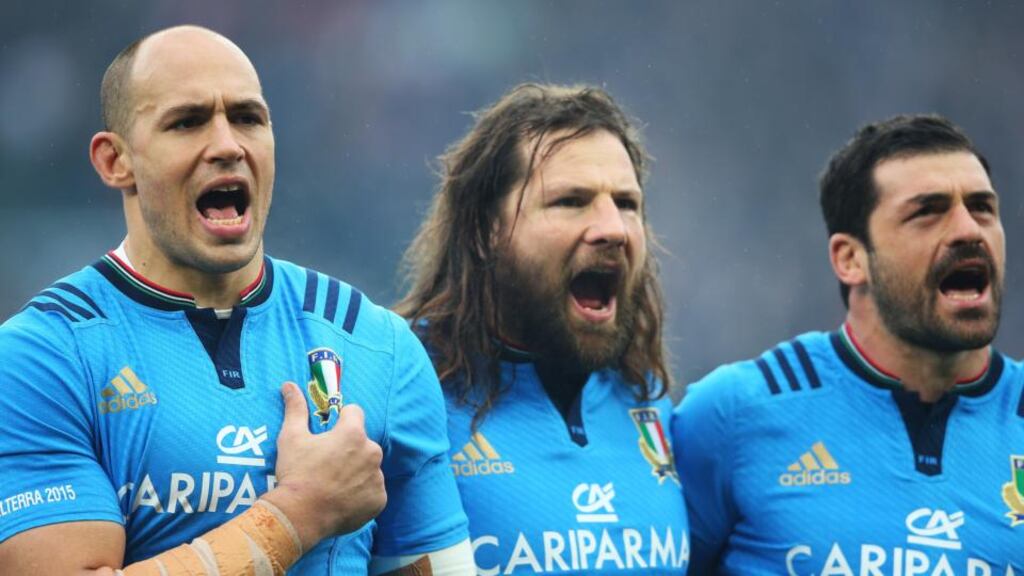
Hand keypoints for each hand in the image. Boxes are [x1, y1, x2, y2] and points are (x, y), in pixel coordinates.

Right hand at [261, 382, 385, 551]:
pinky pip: (373, 490)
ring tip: (334, 484)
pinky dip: (362, 493)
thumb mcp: (291, 437)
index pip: (354, 413)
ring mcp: (377, 477)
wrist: (300, 516)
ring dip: (357, 471)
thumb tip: (289, 384)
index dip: (341, 420)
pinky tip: (343, 499)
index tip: (329, 435)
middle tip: (327, 464)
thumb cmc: (296, 473)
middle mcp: (372, 452)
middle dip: (349, 449)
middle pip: (363, 442)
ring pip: (369, 467)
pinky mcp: (379, 499)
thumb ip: (296, 408)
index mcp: (353, 433)